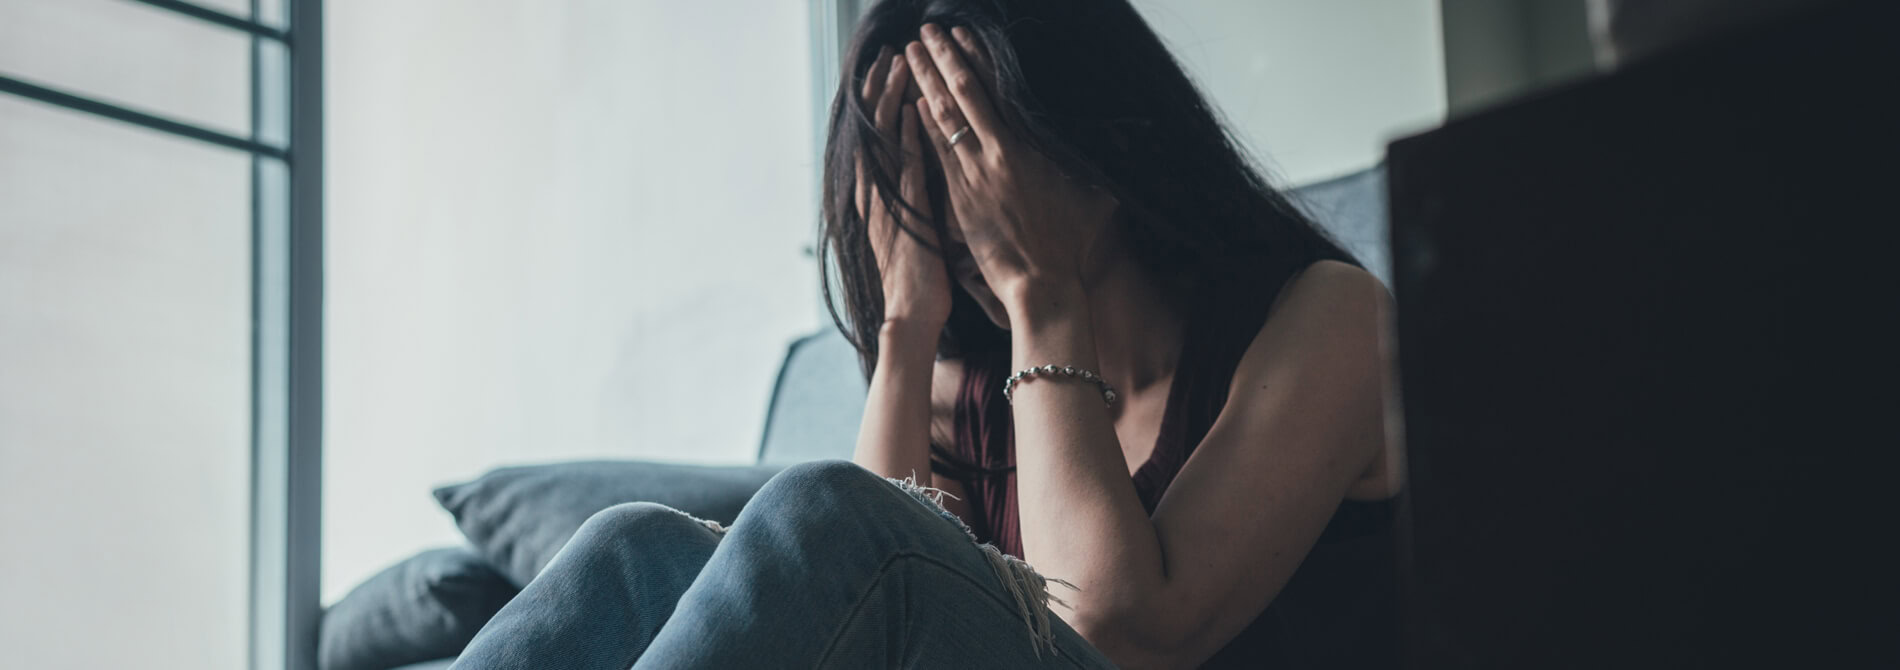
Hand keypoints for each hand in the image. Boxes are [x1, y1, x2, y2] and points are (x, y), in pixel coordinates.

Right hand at [857, 46, 952, 329]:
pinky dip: (908, 137)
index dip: (876, 104)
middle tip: (886, 57)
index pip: (872, 139)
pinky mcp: (905, 213)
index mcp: (875, 198)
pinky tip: (913, 111)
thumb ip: (912, 203)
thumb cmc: (918, 281)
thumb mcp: (912, 232)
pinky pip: (905, 167)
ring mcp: (887, 203)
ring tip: (896, 67)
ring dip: (891, 102)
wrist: (911, 316)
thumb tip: (924, 181)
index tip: (883, 73)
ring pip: (884, 141)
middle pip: (872, 130)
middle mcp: (874, 196)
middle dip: (879, 91)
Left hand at [906, 24, 1118, 315]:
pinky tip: (912, 103)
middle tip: (924, 32)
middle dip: (942, 58)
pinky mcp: (958, 198)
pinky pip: (936, 152)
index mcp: (1028, 146)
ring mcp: (974, 175)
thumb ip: (1089, 164)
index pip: (996, 89)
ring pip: (943, 118)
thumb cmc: (1070, 244)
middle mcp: (997, 153)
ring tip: (910, 55)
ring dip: (925, 83)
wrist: (1042, 283)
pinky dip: (922, 125)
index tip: (960, 33)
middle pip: (964, 94)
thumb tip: (1114, 145)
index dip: (975, 57)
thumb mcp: (1093, 195)